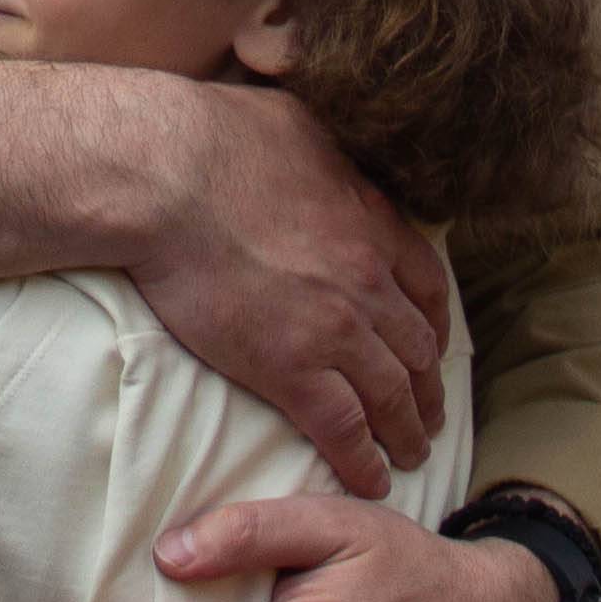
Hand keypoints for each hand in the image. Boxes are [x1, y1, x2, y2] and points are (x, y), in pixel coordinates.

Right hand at [122, 80, 452, 496]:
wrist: (166, 176)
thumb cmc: (215, 136)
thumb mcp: (298, 121)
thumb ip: (324, 149)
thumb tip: (319, 148)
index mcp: (370, 221)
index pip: (426, 283)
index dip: (434, 321)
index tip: (432, 344)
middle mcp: (367, 279)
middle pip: (418, 347)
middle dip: (428, 386)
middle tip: (431, 413)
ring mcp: (334, 327)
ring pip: (391, 394)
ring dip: (408, 430)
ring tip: (413, 455)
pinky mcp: (290, 367)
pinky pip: (343, 428)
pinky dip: (363, 459)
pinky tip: (371, 480)